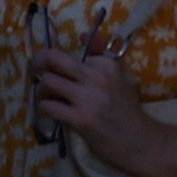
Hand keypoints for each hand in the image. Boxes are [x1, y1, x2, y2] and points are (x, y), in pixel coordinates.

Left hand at [34, 42, 157, 169]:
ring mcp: (89, 99)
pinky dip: (45, 108)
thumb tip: (81, 34)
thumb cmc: (127, 109)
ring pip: (47, 82)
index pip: (66, 53)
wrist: (141, 142)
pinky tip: (53, 112)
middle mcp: (98, 78)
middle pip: (52, 58)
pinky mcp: (81, 119)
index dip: (53, 61)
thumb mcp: (122, 76)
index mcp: (106, 65)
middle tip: (36, 74)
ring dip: (41, 90)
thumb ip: (103, 54)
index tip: (53, 70)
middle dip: (37, 64)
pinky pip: (49, 106)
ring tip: (48, 97)